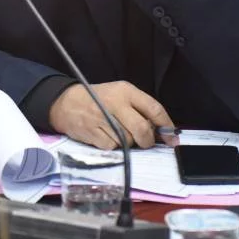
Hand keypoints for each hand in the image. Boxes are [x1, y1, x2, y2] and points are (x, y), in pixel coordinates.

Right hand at [49, 81, 174, 149]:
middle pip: (142, 129)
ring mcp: (103, 119)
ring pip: (128, 141)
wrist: (66, 103)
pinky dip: (114, 146)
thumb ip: (140, 108)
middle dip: (148, 141)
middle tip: (146, 142)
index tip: (172, 139)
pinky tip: (106, 136)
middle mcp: (115, 103)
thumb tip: (161, 131)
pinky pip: (113, 147)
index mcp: (125, 91)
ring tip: (119, 133)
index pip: (154, 109)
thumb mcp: (120, 94)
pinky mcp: (93, 133)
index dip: (166, 126)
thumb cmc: (98, 99)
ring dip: (129, 143)